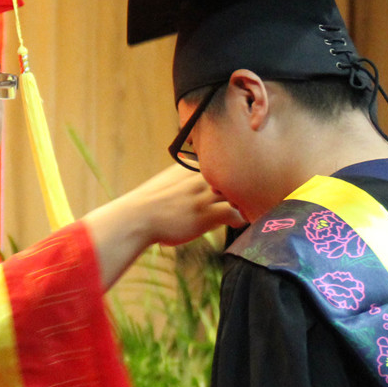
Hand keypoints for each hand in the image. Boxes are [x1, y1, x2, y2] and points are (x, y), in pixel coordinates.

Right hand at [121, 164, 244, 245]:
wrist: (136, 218)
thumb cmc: (151, 205)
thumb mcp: (168, 183)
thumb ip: (185, 181)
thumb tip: (199, 188)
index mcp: (191, 166)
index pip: (222, 162)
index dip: (234, 174)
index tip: (240, 183)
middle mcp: (199, 176)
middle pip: (235, 174)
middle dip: (245, 186)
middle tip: (251, 198)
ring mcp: (202, 194)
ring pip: (238, 193)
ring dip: (246, 203)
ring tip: (248, 212)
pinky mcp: (204, 213)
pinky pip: (235, 212)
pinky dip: (241, 219)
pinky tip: (238, 224)